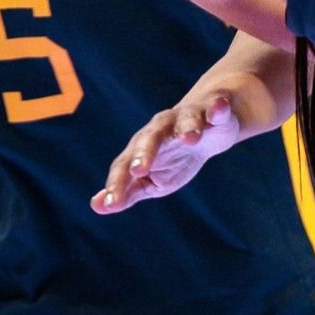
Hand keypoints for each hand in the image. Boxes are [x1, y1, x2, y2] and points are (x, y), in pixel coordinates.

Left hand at [92, 75, 251, 214]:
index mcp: (143, 146)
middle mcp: (162, 128)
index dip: (118, 183)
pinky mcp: (213, 109)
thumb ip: (129, 191)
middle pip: (150, 138)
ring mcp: (188, 116)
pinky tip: (217, 112)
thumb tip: (97, 206)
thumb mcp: (152, 179)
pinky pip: (215, 108)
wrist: (211, 126)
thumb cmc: (176, 157)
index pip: (126, 164)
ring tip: (190, 138)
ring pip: (185, 120)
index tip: (112, 203)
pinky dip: (216, 109)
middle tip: (138, 171)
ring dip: (187, 128)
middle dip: (144, 153)